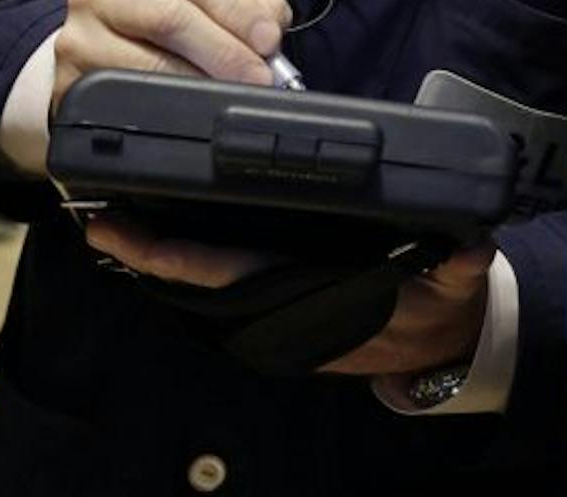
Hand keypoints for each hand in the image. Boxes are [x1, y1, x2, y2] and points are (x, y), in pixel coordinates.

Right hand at [52, 0, 291, 119]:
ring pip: (150, 62)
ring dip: (201, 82)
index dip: (238, 9)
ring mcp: (79, 37)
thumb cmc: (147, 28)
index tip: (268, 40)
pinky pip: (127, 97)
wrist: (86, 59)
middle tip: (258, 78)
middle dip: (226, 51)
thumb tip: (273, 22)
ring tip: (231, 95)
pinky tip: (191, 110)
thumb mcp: (190, 3)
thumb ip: (238, 6)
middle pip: (172, 17)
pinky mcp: (71, 81)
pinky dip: (167, 105)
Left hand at [82, 218, 490, 381]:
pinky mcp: (283, 299)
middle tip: (95, 219)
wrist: (441, 348)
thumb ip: (461, 267)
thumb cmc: (442, 310)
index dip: (178, 260)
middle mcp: (284, 309)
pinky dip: (188, 261)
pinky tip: (162, 232)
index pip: (234, 277)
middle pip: (199, 283)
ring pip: (204, 287)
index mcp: (313, 297)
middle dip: (146, 254)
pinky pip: (225, 282)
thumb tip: (471, 247)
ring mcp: (279, 309)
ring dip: (158, 258)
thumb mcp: (457, 287)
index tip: (131, 236)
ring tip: (111, 219)